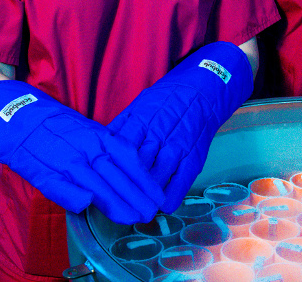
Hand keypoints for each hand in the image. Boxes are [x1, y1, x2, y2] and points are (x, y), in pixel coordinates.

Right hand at [0, 80, 164, 223]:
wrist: (18, 116)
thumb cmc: (58, 126)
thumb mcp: (88, 131)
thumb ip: (107, 149)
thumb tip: (132, 167)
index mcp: (98, 136)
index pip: (127, 158)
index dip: (143, 178)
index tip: (158, 195)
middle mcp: (84, 147)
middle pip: (115, 174)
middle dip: (135, 195)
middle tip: (151, 212)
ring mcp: (63, 159)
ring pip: (93, 182)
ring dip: (113, 201)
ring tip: (131, 217)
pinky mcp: (41, 171)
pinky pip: (58, 185)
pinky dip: (71, 194)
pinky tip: (87, 204)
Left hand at [109, 41, 252, 212]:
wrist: (202, 92)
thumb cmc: (165, 101)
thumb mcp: (139, 105)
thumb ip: (121, 125)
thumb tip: (99, 145)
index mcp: (142, 120)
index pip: (120, 149)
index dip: (110, 168)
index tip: (100, 183)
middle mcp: (159, 135)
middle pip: (137, 166)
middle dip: (124, 187)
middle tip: (114, 204)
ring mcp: (178, 146)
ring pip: (157, 176)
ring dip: (145, 196)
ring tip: (135, 210)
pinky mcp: (194, 156)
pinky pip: (182, 180)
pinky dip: (171, 195)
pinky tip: (163, 206)